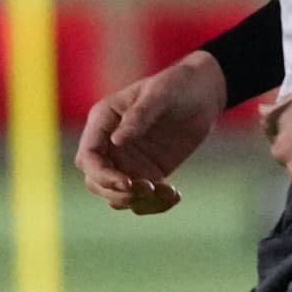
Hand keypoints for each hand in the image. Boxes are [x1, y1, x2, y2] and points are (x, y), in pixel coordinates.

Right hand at [75, 52, 224, 214]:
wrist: (203, 94)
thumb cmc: (178, 85)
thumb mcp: (160, 95)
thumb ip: (138, 116)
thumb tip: (116, 141)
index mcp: (104, 121)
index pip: (88, 156)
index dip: (101, 174)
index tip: (127, 182)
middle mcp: (110, 144)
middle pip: (96, 182)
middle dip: (117, 192)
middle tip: (149, 189)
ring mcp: (127, 161)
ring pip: (117, 195)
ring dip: (139, 202)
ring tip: (168, 192)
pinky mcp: (147, 173)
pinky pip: (142, 199)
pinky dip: (155, 205)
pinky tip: (175, 195)